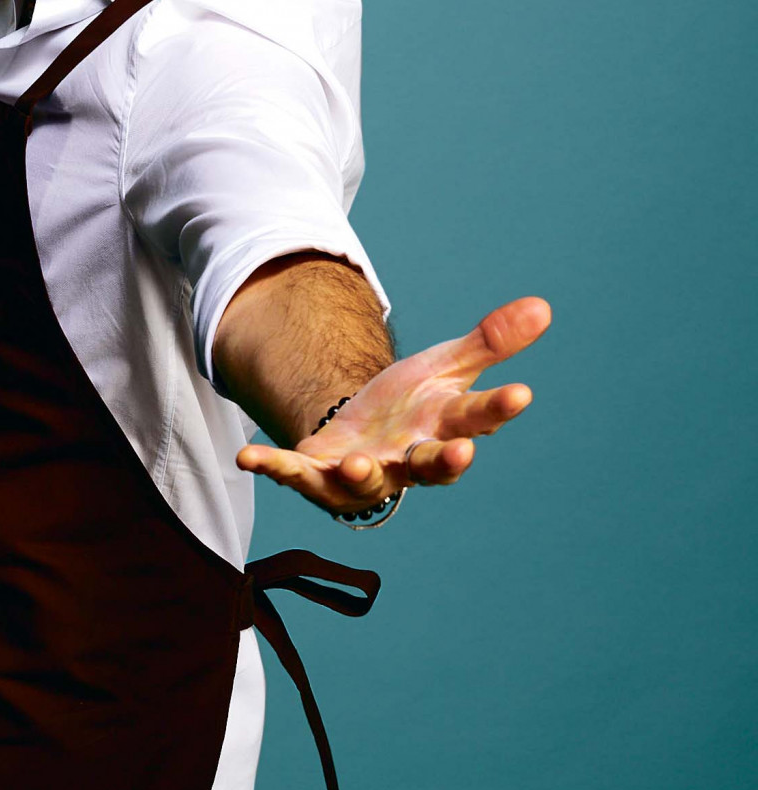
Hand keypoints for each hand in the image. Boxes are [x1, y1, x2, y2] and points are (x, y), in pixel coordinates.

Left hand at [236, 296, 551, 516]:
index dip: (498, 409)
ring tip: (356, 463)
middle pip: (431, 465)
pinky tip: (248, 457)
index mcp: (444, 431)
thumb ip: (488, 343)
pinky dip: (272, 467)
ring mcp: (363, 474)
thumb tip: (543, 306)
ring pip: (365, 483)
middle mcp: (407, 461)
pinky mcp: (317, 477)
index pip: (477, 420)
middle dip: (444, 462)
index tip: (521, 393)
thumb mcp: (445, 367)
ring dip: (360, 475)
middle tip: (461, 455)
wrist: (360, 435)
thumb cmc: (412, 406)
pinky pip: (294, 474)